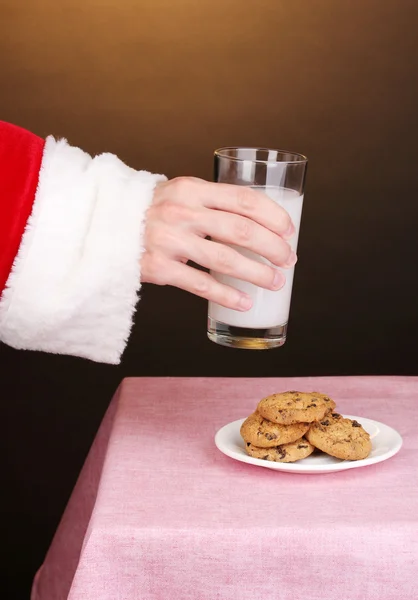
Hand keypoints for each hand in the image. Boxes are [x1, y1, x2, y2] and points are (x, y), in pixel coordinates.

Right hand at [141, 177, 296, 310]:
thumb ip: (210, 202)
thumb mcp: (179, 193)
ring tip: (275, 282)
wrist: (105, 225)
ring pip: (226, 259)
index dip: (273, 215)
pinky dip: (228, 295)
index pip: (244, 199)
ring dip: (258, 273)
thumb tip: (255, 222)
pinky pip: (201, 284)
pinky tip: (244, 302)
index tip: (289, 230)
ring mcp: (169, 241)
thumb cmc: (151, 211)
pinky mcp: (159, 268)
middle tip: (287, 260)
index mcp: (192, 189)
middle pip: (241, 231)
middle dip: (273, 247)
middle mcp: (182, 212)